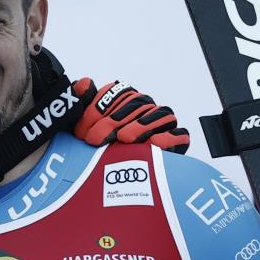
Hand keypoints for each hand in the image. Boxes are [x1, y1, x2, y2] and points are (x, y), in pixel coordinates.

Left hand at [72, 79, 190, 153]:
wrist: (118, 176)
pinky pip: (178, 135)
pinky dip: (167, 138)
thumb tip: (84, 83)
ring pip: (158, 115)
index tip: (81, 130)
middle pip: (136, 104)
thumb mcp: (86, 126)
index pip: (116, 93)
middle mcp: (146, 107)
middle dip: (113, 121)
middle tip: (95, 139)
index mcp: (127, 99)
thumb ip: (83, 102)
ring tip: (123, 138)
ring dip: (140, 126)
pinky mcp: (177, 140)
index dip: (97, 109)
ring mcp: (163, 122)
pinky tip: (152, 143)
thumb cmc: (102, 146)